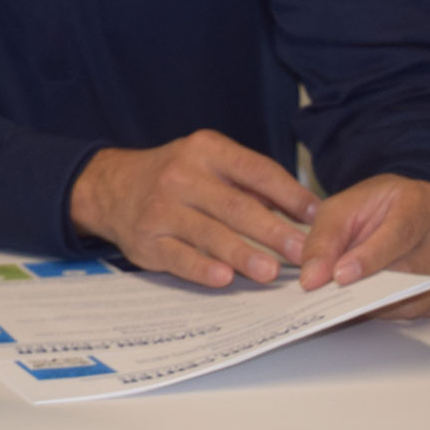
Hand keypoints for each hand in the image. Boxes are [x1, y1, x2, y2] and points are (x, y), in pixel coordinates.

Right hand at [69, 129, 319, 286]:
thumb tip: (307, 210)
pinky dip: (201, 268)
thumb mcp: (208, 161)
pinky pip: (178, 256)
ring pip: (208, 233)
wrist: (112, 186)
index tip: (317, 217)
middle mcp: (181, 176)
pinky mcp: (147, 240)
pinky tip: (223, 278)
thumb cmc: (176, 177)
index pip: (255, 170)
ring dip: (242, 253)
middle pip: (234, 206)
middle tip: (303, 252)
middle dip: (272, 231)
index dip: (289, 194)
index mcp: (205, 151)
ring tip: (270, 272)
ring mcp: (161, 209)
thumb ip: (251, 181)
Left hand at [298, 174, 429, 316]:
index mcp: (423, 201)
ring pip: (416, 298)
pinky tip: (376, 299)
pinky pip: (425, 312)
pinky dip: (394, 310)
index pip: (399, 233)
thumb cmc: (378, 210)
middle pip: (409, 271)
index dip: (369, 258)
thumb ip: (324, 240)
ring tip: (348, 297)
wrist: (414, 212)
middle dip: (366, 286)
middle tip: (332, 296)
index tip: (340, 276)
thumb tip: (312, 279)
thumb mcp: (343, 210)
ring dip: (376, 303)